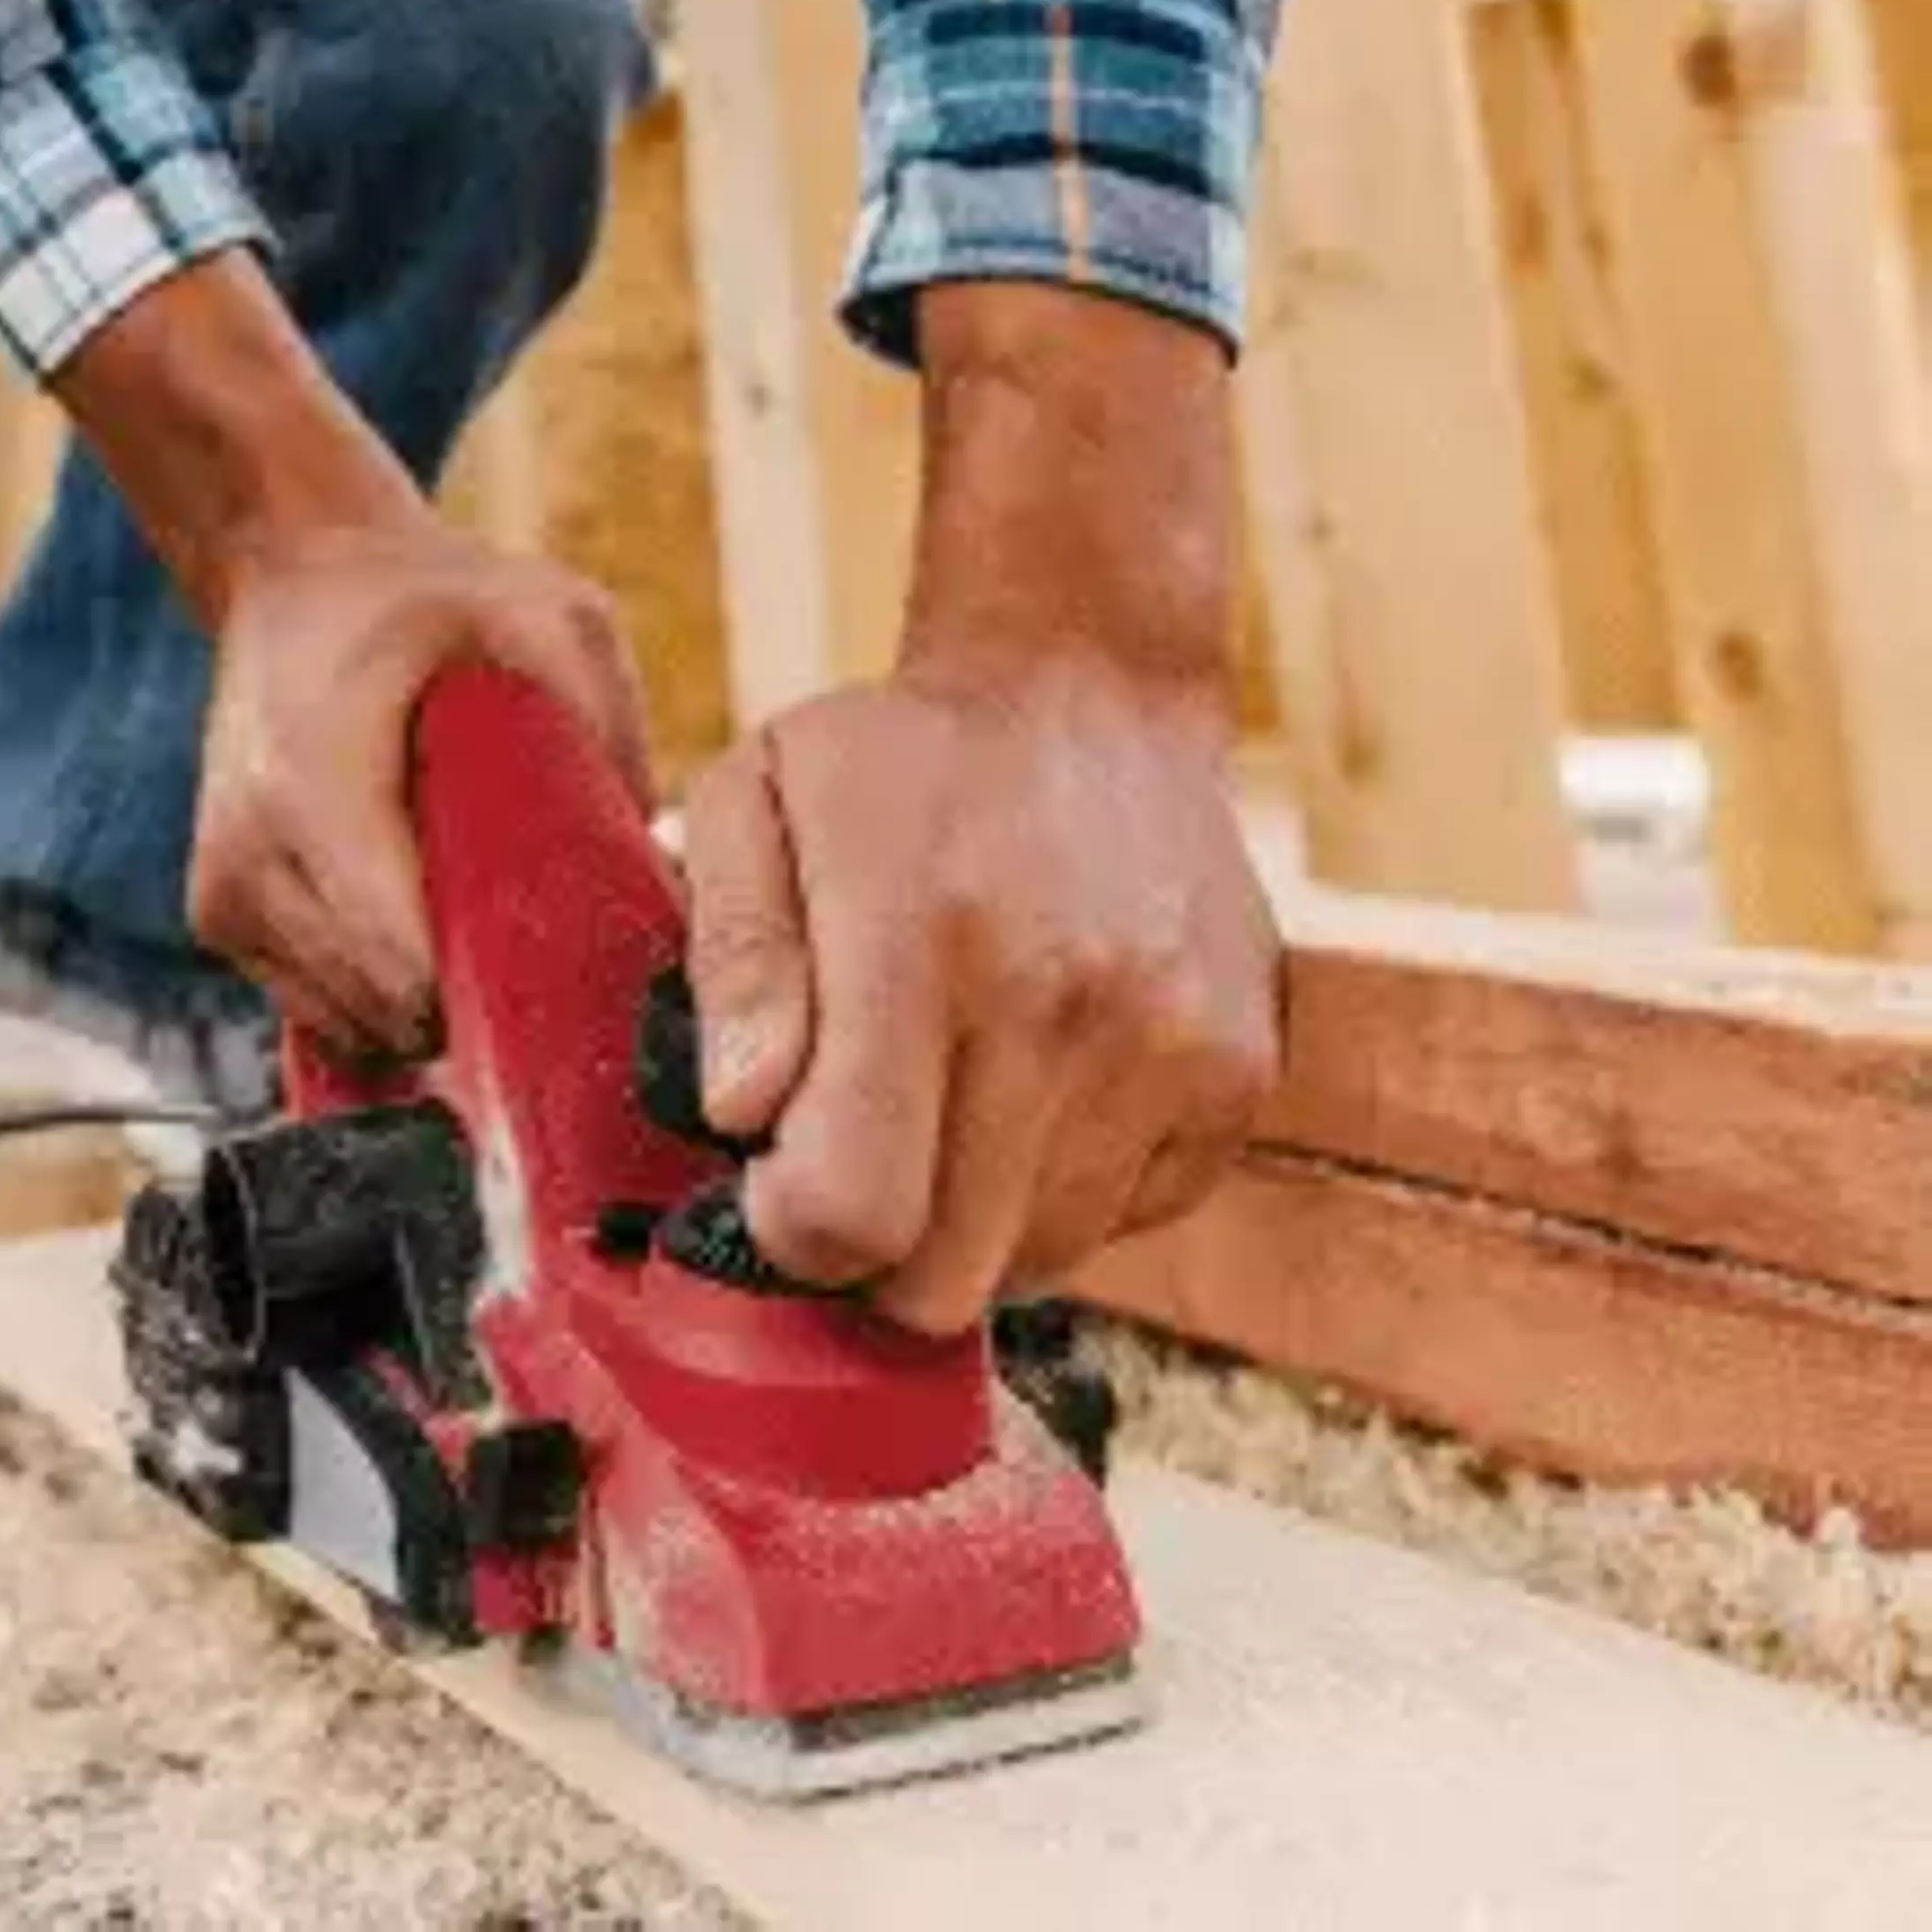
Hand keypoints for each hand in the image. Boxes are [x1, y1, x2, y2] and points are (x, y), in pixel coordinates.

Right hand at [53, 255, 654, 1064]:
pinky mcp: (215, 913)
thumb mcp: (541, 609)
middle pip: (386, 1011)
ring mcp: (222, 894)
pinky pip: (315, 1007)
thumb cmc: (423, 593)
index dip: (500, 995)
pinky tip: (416, 924)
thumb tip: (660, 849)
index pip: (406, 965)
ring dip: (422, 1005)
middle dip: (474, 1005)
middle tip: (538, 943)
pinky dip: (373, 990)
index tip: (566, 969)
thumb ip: (604, 712)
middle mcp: (250, 854)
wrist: (292, 564)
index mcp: (315, 786)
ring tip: (474, 922)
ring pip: (349, 1025)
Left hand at [681, 656, 1275, 1332]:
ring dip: (970, 1219)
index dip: (788, 1230)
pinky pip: (1126, 1220)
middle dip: (872, 1253)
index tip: (772, 1173)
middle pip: (943, 1281)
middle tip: (849, 1153)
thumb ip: (735, 962)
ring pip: (1038, 1264)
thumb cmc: (894, 761)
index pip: (851, 1207)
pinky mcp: (1236, 1075)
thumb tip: (739, 1114)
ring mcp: (1168, 1048)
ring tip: (946, 1095)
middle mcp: (1060, 1005)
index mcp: (919, 936)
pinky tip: (1034, 1078)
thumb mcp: (754, 798)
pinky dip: (1061, 1186)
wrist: (1089, 689)